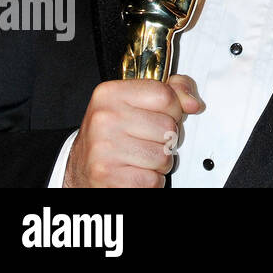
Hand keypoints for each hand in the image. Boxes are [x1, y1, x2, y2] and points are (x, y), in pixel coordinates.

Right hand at [63, 75, 203, 187]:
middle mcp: (104, 119)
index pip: (165, 96)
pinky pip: (153, 180)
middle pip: (168, 127)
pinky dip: (150, 181)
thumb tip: (193, 104)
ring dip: (159, 161)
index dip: (173, 109)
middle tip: (146, 140)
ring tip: (140, 157)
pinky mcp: (107, 176)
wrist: (79, 167)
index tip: (161, 115)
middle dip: (166, 138)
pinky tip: (134, 172)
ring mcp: (104, 149)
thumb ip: (171, 92)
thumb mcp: (136, 102)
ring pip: (164, 156)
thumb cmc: (112, 134)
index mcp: (110, 94)